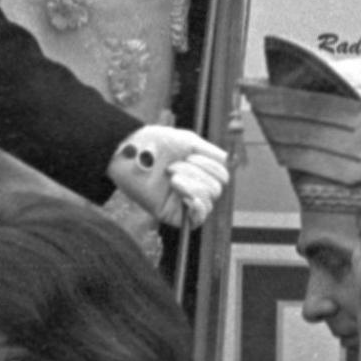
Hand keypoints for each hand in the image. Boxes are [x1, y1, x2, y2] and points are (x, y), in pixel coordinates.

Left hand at [108, 125, 230, 227]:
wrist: (130, 153)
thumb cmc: (155, 144)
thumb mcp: (189, 141)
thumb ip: (211, 152)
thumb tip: (231, 162)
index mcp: (199, 169)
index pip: (222, 175)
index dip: (211, 166)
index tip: (190, 155)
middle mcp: (194, 186)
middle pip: (218, 188)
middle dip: (197, 173)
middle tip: (173, 167)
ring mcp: (184, 201)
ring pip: (210, 200)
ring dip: (192, 184)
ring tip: (171, 176)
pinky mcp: (173, 215)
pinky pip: (198, 219)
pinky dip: (198, 207)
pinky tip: (187, 197)